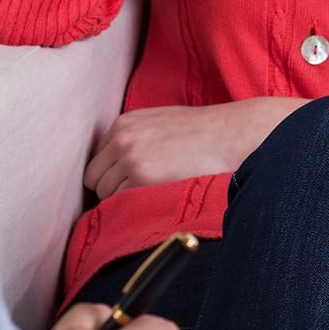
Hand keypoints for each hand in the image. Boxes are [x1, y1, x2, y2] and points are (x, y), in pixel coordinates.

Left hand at [85, 98, 302, 197]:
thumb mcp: (162, 123)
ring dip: (124, 199)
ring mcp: (129, 157)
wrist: (233, 134)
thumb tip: (117, 166)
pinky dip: (135, 206)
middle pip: (95, 178)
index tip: (131, 181)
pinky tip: (158, 198)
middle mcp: (121, 138)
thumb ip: (136, 137)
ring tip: (155, 194)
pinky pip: (120, 203)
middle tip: (142, 192)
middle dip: (113, 188)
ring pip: (105, 194)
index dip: (113, 174)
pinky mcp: (140, 176)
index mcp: (124, 123)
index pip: (97, 159)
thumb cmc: (205, 133)